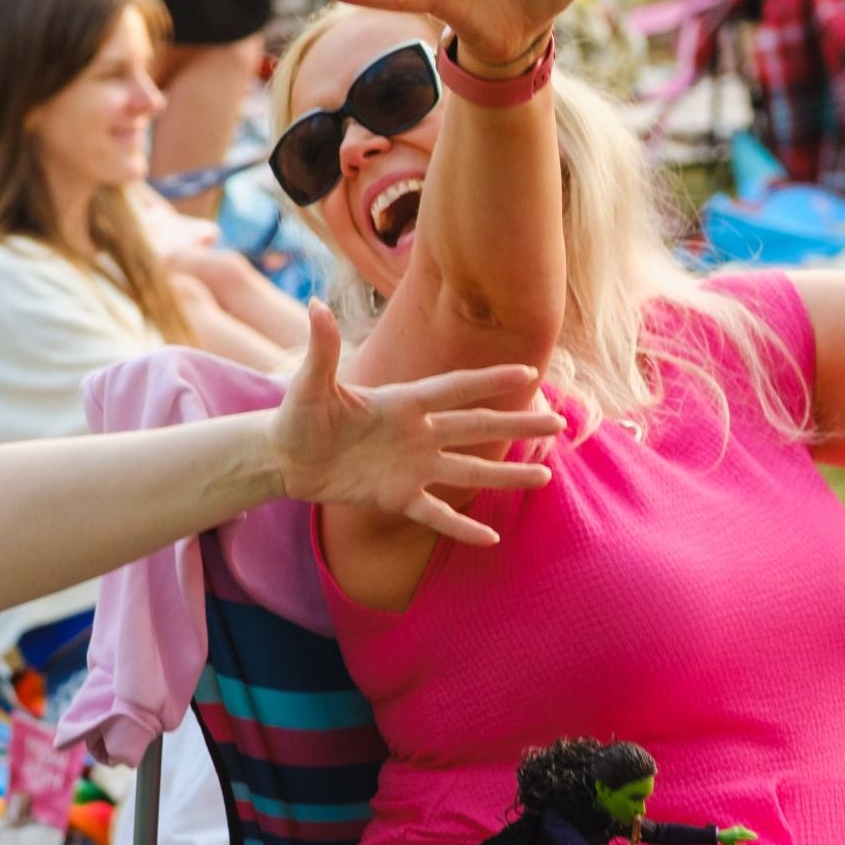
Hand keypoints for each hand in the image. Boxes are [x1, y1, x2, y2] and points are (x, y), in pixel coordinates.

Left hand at [268, 301, 561, 543]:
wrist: (285, 457)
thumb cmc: (297, 415)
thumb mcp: (310, 385)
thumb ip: (322, 350)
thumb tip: (315, 307)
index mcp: (402, 402)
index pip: (454, 389)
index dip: (490, 380)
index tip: (529, 370)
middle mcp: (416, 433)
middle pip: (476, 427)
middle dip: (517, 425)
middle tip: (560, 423)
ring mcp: (411, 466)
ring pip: (468, 471)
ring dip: (505, 474)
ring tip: (545, 478)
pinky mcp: (397, 497)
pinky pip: (435, 513)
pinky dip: (461, 527)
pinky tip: (491, 538)